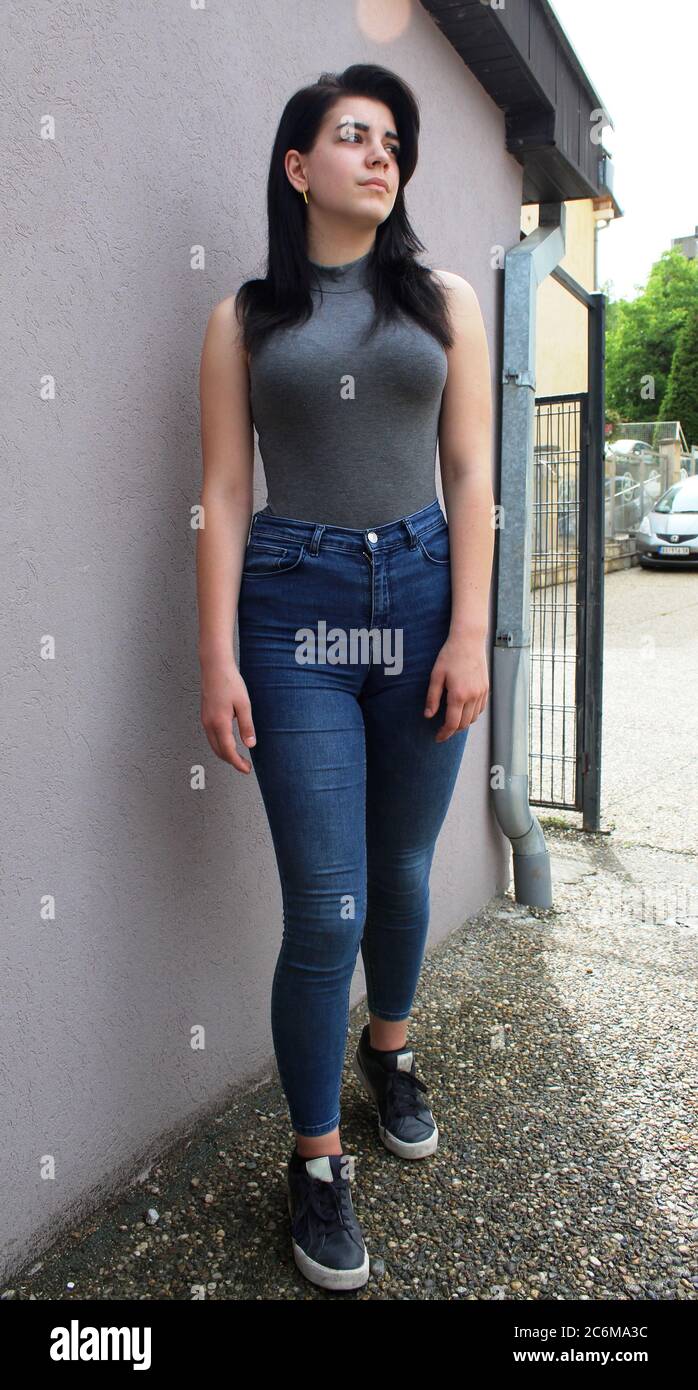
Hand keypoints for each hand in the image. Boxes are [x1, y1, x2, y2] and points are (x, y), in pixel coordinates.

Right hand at [200, 658, 256, 772]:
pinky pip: (211, 737)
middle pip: (219, 751)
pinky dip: (220, 745)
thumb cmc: (230, 683)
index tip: (247, 769)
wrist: (215, 667)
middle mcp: (209, 724)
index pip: (228, 750)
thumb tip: (250, 745)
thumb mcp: (244, 704)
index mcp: (219, 723)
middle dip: (231, 761)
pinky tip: (229, 743)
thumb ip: (246, 726)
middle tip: (245, 766)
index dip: (237, 763)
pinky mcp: (205, 716)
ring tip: (239, 757)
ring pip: (214, 745)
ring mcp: (205, 720)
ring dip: (225, 754)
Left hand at [423, 634, 489, 741]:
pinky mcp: (486, 688)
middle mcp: (472, 696)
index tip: (437, 738)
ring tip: (452, 721)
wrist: (468, 640)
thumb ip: (432, 698)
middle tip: (442, 731)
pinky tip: (463, 711)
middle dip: (452, 731)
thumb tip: (428, 716)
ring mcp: (481, 693)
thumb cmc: (449, 655)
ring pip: (473, 718)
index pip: (452, 723)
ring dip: (462, 723)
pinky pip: (480, 709)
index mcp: (458, 694)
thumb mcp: (436, 675)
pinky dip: (472, 715)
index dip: (444, 734)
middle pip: (463, 724)